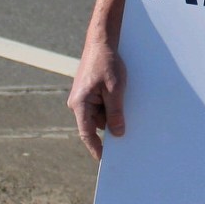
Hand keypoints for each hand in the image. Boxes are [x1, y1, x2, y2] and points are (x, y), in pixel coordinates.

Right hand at [67, 41, 126, 160]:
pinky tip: (118, 94)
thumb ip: (116, 112)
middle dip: (110, 123)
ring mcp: (82, 98)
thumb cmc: (106, 63)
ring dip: (112, 111)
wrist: (101, 43)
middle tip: (126, 124)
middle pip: (95, 124)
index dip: (96, 148)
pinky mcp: (88, 93)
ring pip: (100, 115)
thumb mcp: (115, 89)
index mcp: (80, 104)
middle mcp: (77, 103)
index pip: (86, 133)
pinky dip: (110, 104)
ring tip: (121, 97)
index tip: (104, 159)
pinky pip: (100, 106)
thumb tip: (117, 134)